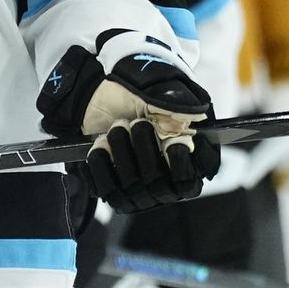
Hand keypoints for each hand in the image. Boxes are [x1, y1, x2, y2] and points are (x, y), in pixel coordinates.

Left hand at [37, 43, 219, 213]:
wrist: (106, 100)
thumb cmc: (144, 99)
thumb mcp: (167, 95)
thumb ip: (182, 106)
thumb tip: (189, 121)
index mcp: (188, 167)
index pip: (188, 181)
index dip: (180, 161)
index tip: (171, 140)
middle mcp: (165, 185)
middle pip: (156, 181)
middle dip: (144, 147)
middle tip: (136, 123)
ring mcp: (139, 192)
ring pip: (130, 185)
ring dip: (121, 151)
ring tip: (116, 128)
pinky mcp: (113, 191)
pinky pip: (105, 188)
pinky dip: (100, 163)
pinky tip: (100, 144)